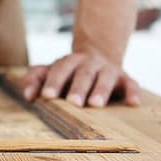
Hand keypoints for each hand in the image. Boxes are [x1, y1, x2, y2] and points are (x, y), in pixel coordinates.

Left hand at [19, 51, 140, 107]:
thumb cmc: (68, 72)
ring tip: (96, 105)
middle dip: (78, 88)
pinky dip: (132, 93)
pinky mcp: (124, 78)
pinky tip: (133, 103)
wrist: (98, 56)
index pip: (60, 70)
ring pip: (106, 78)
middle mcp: (89, 64)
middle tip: (73, 103)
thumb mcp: (50, 72)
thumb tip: (27, 96)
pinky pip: (131, 84)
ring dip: (101, 90)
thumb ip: (35, 79)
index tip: (47, 95)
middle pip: (83, 74)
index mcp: (69, 62)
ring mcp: (108, 70)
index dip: (54, 82)